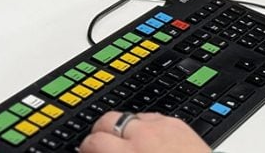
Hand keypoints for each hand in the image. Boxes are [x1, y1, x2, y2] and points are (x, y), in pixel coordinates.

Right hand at [79, 111, 210, 152]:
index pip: (94, 141)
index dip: (86, 147)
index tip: (86, 152)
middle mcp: (143, 136)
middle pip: (108, 119)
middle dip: (100, 131)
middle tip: (100, 144)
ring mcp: (162, 126)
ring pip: (130, 115)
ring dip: (124, 128)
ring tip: (126, 142)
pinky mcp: (178, 123)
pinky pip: (153, 117)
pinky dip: (147, 126)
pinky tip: (149, 139)